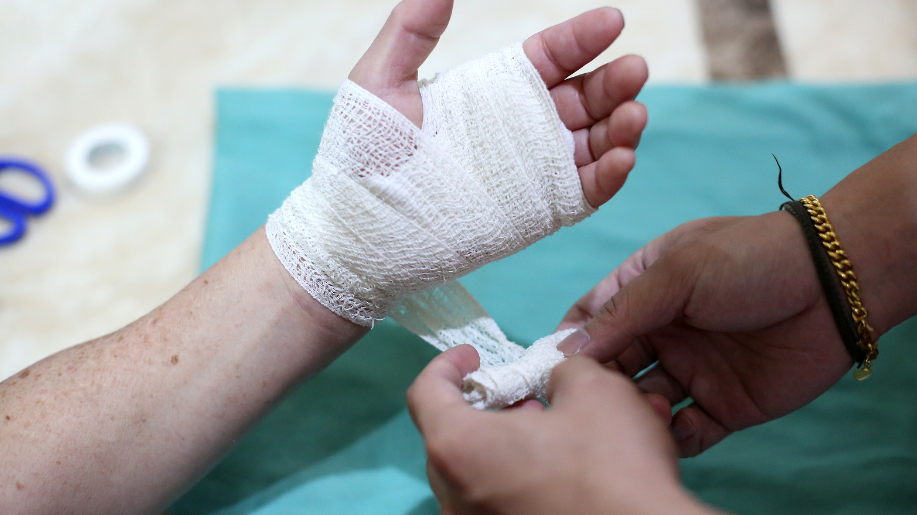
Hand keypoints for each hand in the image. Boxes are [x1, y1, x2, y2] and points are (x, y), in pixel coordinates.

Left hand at [348, 0, 647, 207]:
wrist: (356, 228)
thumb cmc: (363, 155)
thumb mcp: (381, 84)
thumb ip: (410, 33)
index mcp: (495, 92)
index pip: (551, 58)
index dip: (582, 38)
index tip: (612, 20)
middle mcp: (522, 129)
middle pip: (583, 98)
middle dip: (614, 83)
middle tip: (635, 70)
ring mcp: (533, 171)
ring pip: (592, 144)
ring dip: (620, 129)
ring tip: (635, 115)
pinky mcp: (537, 212)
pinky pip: (582, 193)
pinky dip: (608, 178)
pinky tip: (621, 160)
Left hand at [407, 345, 716, 514]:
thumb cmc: (611, 466)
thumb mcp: (595, 389)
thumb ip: (562, 371)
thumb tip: (557, 381)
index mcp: (459, 448)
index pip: (425, 394)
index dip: (447, 366)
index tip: (473, 356)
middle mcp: (454, 498)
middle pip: (450, 439)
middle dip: (486, 410)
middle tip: (526, 397)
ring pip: (477, 476)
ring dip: (509, 446)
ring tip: (557, 433)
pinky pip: (498, 505)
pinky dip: (522, 481)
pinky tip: (567, 472)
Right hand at [557, 212, 854, 456]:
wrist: (834, 285)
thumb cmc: (750, 259)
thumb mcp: (676, 272)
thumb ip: (620, 312)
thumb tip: (567, 350)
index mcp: (644, 289)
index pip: (590, 319)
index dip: (567, 342)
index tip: (545, 368)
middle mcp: (662, 331)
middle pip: (611, 366)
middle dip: (596, 384)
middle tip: (584, 402)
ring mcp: (692, 369)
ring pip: (643, 402)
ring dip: (633, 412)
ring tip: (639, 410)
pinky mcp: (723, 404)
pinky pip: (687, 431)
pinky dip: (672, 437)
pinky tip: (670, 430)